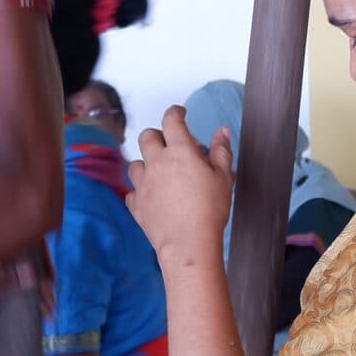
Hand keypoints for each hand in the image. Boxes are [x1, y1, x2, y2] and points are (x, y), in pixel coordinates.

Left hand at [126, 108, 233, 267]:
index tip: (179, 113)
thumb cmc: (209, 210)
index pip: (171, 120)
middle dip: (156, 136)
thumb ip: (221, 151)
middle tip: (169, 145)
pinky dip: (140, 190)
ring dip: (146, 163)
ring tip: (160, 173)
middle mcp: (157, 163)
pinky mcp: (136, 204)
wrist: (188, 243)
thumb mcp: (223, 178)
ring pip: (136, 163)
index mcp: (180, 151)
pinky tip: (151, 196)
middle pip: (147, 137)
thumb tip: (222, 132)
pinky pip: (132, 191)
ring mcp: (143, 183)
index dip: (175, 112)